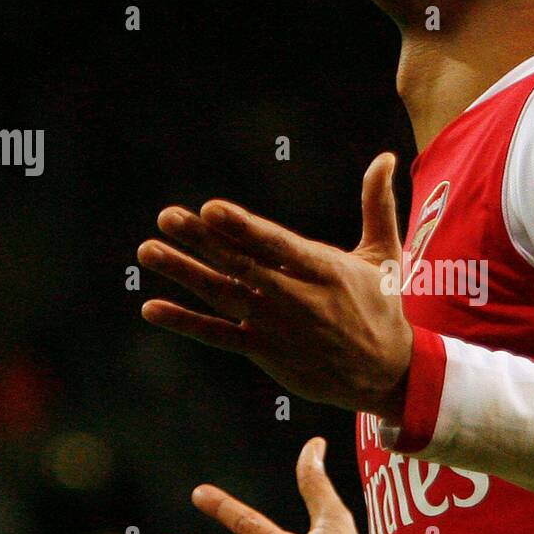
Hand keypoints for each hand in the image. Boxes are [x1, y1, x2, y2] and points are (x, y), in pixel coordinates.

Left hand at [137, 152, 412, 421]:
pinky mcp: (265, 352)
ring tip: (148, 250)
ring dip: (184, 273)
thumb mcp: (386, 255)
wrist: (386, 376)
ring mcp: (278, 327)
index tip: (211, 209)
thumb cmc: (384, 307)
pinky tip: (152, 308)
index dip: (243, 228)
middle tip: (167, 216)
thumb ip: (378, 205)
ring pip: (224, 295)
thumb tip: (386, 157)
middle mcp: (297, 299)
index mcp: (325, 270)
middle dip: (202, 241)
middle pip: (242, 265)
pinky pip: (219, 336)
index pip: (277, 245)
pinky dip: (186, 323)